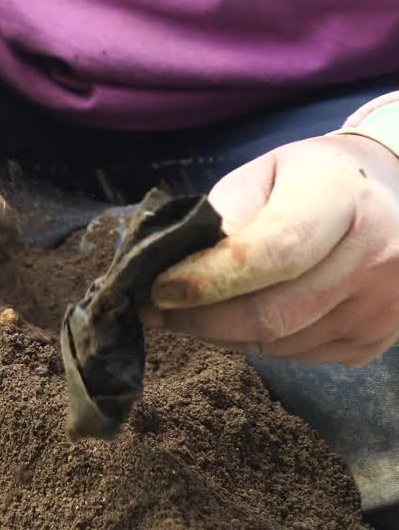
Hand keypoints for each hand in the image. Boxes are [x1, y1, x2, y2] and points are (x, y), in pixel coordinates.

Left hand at [142, 133, 398, 366]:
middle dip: (202, 319)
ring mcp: (384, 305)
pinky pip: (301, 357)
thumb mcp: (260, 174)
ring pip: (282, 344)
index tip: (160, 290)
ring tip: (192, 313)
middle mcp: (378, 257)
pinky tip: (237, 320)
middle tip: (156, 313)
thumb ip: (224, 215)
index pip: (274, 253)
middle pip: (274, 313)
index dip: (209, 280)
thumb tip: (182, 267)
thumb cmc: (308, 181)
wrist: (385, 196)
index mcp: (344, 201)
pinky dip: (257, 344)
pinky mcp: (379, 338)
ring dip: (223, 335)